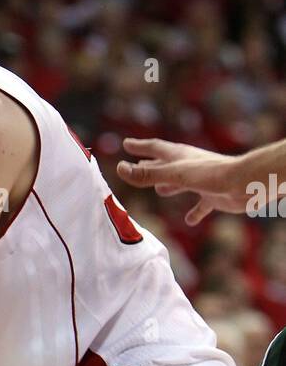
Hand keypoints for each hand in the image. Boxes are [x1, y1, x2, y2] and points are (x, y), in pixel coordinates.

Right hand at [117, 138, 246, 225]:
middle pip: (165, 164)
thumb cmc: (212, 174)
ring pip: (179, 183)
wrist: (245, 183)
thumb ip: (147, 174)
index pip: (155, 148)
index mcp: (179, 156)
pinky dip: (194, 212)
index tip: (126, 144)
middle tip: (137, 164)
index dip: (139, 146)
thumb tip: (120, 170)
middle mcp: (188, 166)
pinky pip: (200, 205)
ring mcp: (201, 181)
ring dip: (168, 186)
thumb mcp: (174, 174)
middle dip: (150, 165)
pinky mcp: (212, 196)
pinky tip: (190, 220)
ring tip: (159, 190)